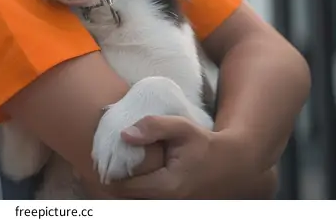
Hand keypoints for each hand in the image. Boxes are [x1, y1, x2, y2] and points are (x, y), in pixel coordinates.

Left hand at [109, 116, 251, 199]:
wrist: (229, 166)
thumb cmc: (203, 144)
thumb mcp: (182, 127)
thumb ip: (154, 126)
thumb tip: (124, 134)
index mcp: (168, 186)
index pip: (126, 188)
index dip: (112, 174)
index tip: (106, 158)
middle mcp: (168, 204)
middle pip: (128, 200)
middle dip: (116, 184)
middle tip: (108, 164)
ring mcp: (171, 208)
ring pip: (137, 203)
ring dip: (126, 190)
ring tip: (120, 170)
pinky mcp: (172, 207)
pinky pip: (146, 203)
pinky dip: (137, 193)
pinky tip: (136, 177)